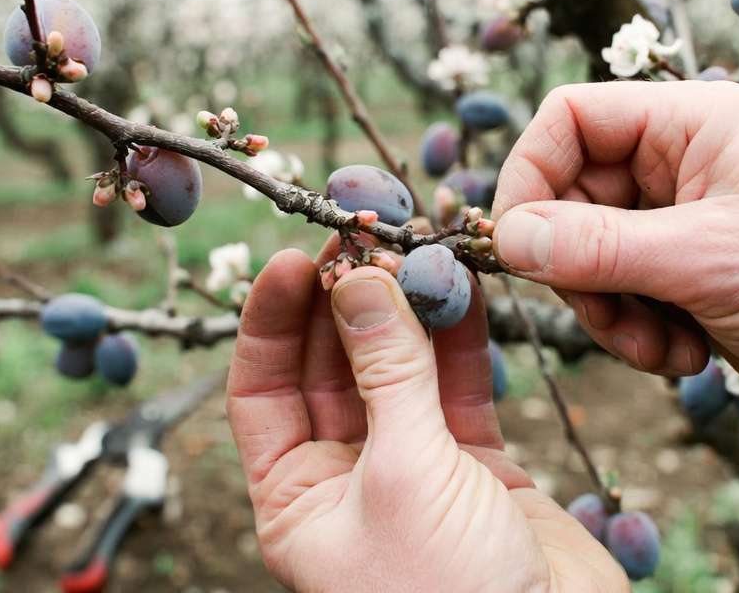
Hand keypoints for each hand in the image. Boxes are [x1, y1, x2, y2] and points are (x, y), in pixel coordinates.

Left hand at [226, 241, 627, 591]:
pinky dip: (462, 339)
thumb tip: (360, 281)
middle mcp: (346, 479)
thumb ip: (387, 373)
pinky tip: (464, 288)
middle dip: (347, 302)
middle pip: (332, 368)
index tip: (295, 258)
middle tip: (367, 238)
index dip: (272, 321)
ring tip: (417, 249)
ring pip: (399, 369)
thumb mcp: (403, 475)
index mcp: (295, 500)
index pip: (263, 390)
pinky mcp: (475, 464)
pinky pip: (457, 387)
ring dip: (407, 311)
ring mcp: (412, 467)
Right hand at [492, 81, 738, 450]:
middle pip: (569, 197)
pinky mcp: (685, 274)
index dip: (530, 175)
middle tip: (611, 314)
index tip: (518, 244)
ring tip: (661, 346)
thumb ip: (598, 246)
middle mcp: (677, 163)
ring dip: (610, 312)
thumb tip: (507, 237)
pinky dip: (637, 333)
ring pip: (588, 256)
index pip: (570, 118)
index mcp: (689, 123)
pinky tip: (686, 353)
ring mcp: (680, 221)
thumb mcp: (705, 261)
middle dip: (581, 269)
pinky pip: (620, 295)